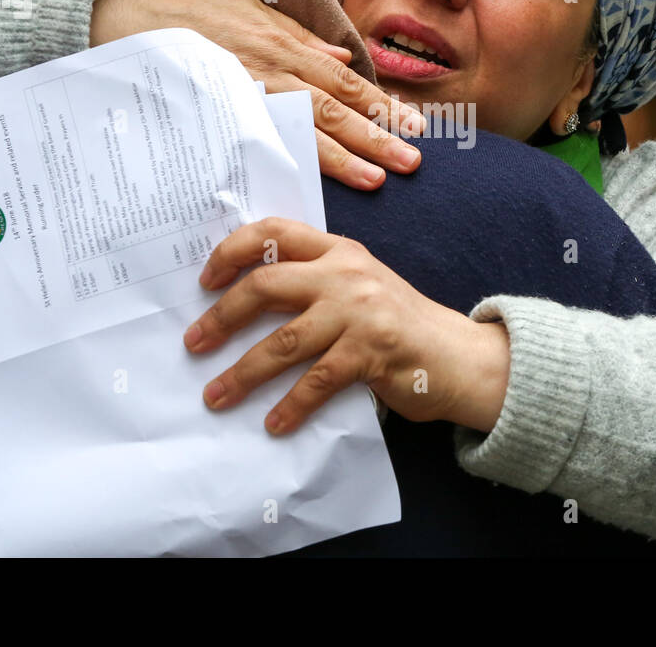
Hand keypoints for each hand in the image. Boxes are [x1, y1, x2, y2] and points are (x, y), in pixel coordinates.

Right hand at [91, 0, 426, 189]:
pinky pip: (257, 141)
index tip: (415, 126)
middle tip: (413, 162)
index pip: (344, 81)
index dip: (381, 105)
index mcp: (283, 47)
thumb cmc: (191, 7)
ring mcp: (242, 94)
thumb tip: (344, 58)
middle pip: (333, 109)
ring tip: (378, 179)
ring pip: (302, 129)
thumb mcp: (251, 8)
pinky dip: (287, 161)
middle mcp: (269, 70)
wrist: (126, 8)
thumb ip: (299, 37)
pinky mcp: (215, 111)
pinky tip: (309, 182)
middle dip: (376, 136)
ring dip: (343, 156)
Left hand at [182, 218, 510, 434]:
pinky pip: (316, 381)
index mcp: (339, 250)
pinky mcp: (372, 352)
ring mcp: (360, 312)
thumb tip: (244, 303)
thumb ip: (315, 283)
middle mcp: (347, 273)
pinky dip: (291, 406)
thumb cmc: (400, 326)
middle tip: (194, 343)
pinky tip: (274, 424)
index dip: (231, 251)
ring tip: (216, 395)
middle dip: (222, 317)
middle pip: (265, 285)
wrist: (461, 357)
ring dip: (243, 373)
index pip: (274, 232)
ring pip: (283, 341)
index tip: (204, 280)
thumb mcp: (359, 287)